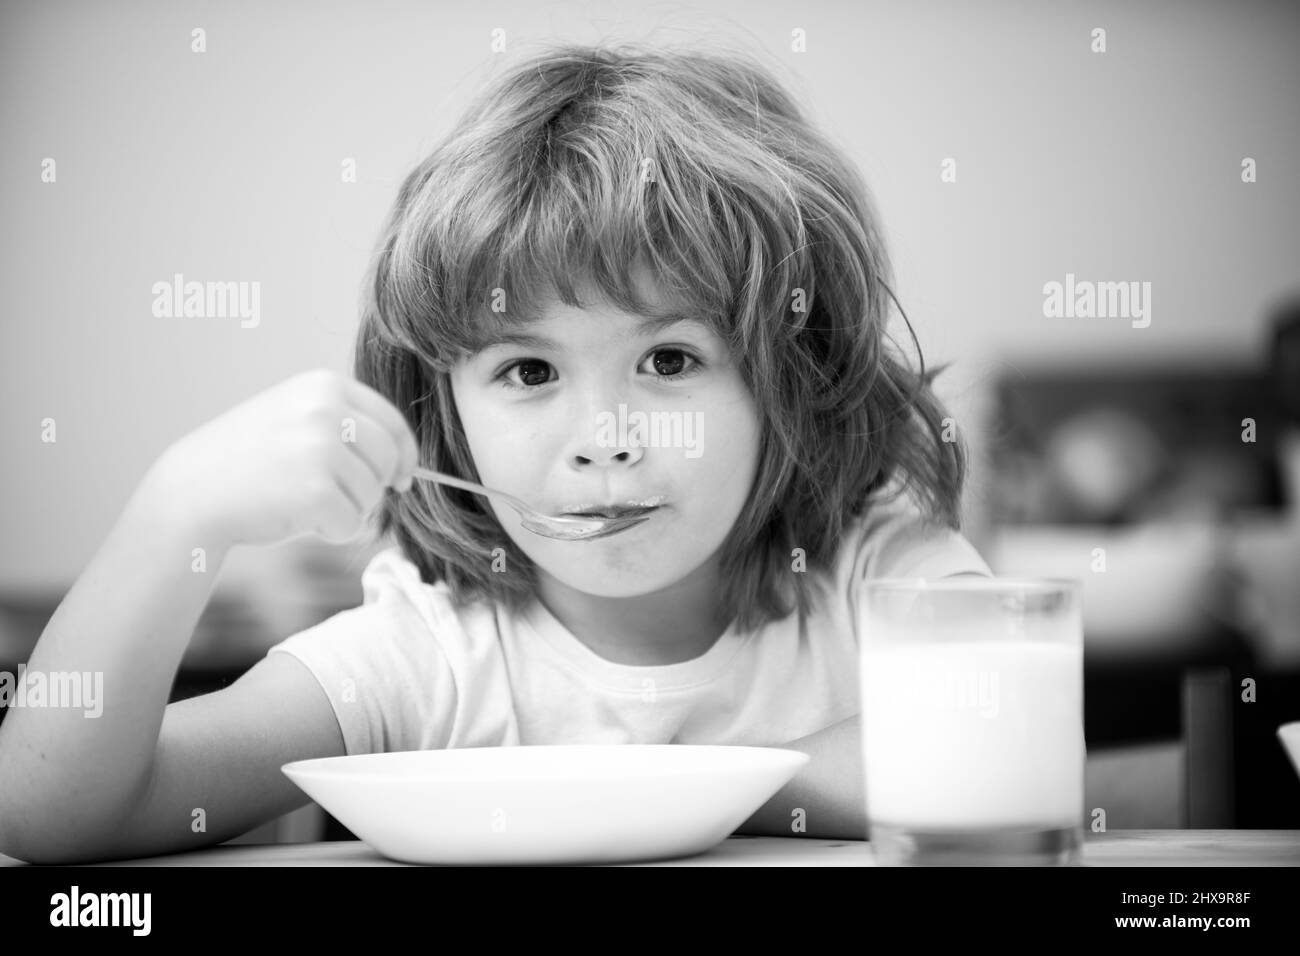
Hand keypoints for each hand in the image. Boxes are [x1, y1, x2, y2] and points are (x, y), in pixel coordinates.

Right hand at [140, 369, 418, 549]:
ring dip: (348, 510)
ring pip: (373, 495)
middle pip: (389, 460)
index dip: (404, 456)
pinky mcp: (317, 491)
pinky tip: (297, 520)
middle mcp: (328, 409)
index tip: (402, 478)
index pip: (392, 422)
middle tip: (340, 499)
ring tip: (303, 503)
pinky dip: (333, 532)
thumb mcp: (296, 417)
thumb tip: (406, 462)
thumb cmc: (249, 462)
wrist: (191, 491)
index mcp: (326, 386)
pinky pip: (353, 524)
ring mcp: (322, 448)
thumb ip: (346, 425)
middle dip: (374, 487)